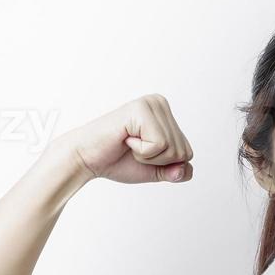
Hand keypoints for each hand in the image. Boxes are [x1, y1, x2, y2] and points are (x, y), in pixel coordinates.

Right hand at [65, 94, 194, 184]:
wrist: (86, 159)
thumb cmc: (117, 161)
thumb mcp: (155, 170)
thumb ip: (175, 171)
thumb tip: (186, 169)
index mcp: (166, 115)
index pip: (187, 153)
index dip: (164, 163)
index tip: (140, 152)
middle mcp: (160, 103)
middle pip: (183, 151)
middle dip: (158, 161)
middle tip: (132, 149)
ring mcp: (151, 104)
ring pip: (173, 149)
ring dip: (148, 157)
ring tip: (129, 143)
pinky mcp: (141, 110)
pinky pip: (159, 145)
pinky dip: (142, 152)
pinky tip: (126, 140)